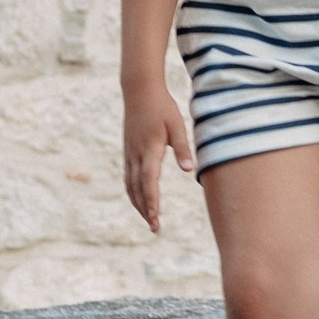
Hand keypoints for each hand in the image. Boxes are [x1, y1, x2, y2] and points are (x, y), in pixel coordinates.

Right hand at [122, 85, 193, 232]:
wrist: (139, 90)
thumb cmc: (162, 107)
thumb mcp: (177, 125)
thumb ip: (182, 148)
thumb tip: (189, 171)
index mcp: (150, 147)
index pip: (149, 179)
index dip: (151, 199)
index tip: (155, 216)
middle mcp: (136, 153)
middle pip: (137, 188)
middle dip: (145, 209)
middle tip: (155, 228)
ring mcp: (129, 153)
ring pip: (130, 185)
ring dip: (138, 204)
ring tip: (149, 220)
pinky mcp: (128, 152)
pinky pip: (128, 177)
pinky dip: (133, 193)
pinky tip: (140, 202)